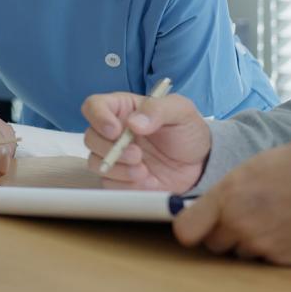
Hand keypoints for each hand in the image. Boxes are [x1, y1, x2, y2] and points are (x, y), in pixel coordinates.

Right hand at [81, 92, 211, 191]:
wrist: (199, 165)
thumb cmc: (188, 132)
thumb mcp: (181, 111)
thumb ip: (158, 109)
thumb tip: (134, 123)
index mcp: (123, 109)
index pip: (94, 106)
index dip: (98, 117)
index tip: (115, 131)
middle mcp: (113, 132)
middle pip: (90, 137)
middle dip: (111, 149)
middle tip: (137, 155)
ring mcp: (114, 156)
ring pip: (95, 162)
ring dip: (119, 169)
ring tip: (145, 171)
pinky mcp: (119, 178)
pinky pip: (108, 183)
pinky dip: (126, 185)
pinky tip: (148, 181)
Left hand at [173, 139, 290, 265]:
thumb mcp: (247, 172)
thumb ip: (224, 195)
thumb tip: (208, 210)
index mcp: (225, 198)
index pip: (186, 230)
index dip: (191, 229)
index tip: (196, 226)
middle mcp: (238, 225)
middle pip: (215, 244)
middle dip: (224, 235)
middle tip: (243, 219)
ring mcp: (261, 244)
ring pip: (241, 253)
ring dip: (249, 243)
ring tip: (271, 221)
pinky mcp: (283, 259)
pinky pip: (266, 260)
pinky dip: (273, 250)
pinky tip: (287, 230)